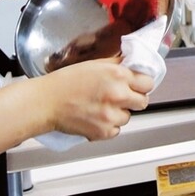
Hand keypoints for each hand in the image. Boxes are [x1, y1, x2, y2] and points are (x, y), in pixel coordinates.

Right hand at [38, 56, 153, 139]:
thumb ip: (118, 65)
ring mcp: (111, 115)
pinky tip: (96, 117)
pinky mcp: (103, 131)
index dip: (142, 84)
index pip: (148, 82)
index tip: (137, 85)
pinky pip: (116, 130)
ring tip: (101, 107)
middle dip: (134, 99)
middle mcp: (118, 95)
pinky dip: (108, 126)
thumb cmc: (66, 82)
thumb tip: (133, 64)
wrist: (46, 102)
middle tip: (121, 97)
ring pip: (128, 117)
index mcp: (118, 75)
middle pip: (143, 101)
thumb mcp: (96, 64)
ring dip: (119, 113)